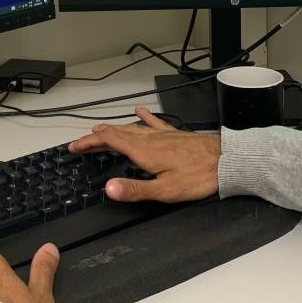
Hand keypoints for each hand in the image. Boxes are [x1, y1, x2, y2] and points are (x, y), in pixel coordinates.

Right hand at [69, 106, 220, 202]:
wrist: (226, 161)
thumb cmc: (199, 176)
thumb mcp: (164, 191)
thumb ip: (135, 189)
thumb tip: (109, 189)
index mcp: (144, 152)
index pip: (109, 142)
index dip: (89, 143)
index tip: (75, 146)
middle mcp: (151, 139)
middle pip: (117, 133)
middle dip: (96, 137)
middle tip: (82, 141)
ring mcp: (163, 135)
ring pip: (132, 128)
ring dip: (114, 128)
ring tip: (101, 129)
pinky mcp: (175, 134)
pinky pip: (154, 122)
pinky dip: (143, 117)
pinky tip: (139, 111)